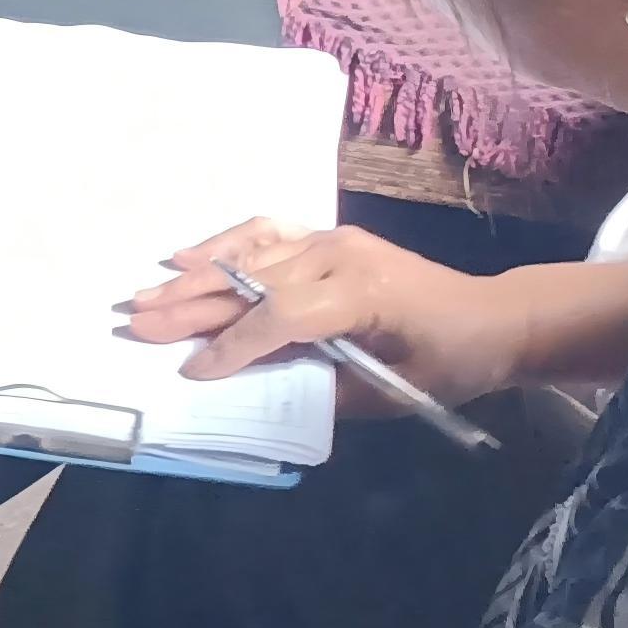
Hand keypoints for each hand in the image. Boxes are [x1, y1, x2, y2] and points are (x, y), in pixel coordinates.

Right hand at [120, 220, 529, 410]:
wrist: (490, 318)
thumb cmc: (449, 364)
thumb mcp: (393, 394)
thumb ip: (325, 387)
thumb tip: (258, 384)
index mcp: (361, 294)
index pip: (279, 317)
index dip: (231, 346)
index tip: (190, 372)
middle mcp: (339, 255)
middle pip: (250, 281)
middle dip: (190, 306)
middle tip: (137, 324)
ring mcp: (331, 239)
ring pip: (249, 255)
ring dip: (193, 278)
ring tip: (145, 296)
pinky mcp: (328, 237)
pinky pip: (266, 233)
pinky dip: (224, 243)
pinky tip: (186, 256)